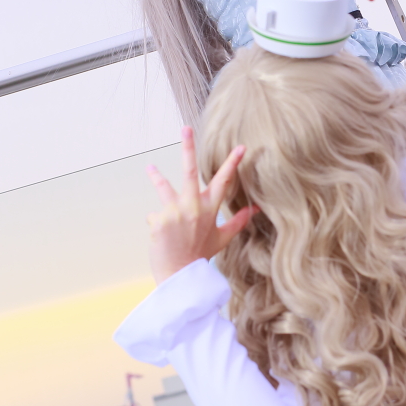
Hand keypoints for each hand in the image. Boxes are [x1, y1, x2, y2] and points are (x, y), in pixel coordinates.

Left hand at [145, 127, 257, 283]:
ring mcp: (175, 212)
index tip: (241, 147)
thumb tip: (255, 210)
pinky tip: (162, 237)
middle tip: (185, 128)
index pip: (224, 181)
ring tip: (150, 167)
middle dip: (188, 147)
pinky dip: (158, 223)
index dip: (233, 163)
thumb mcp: (222, 238)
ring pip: (164, 187)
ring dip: (156, 176)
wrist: (180, 277)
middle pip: (190, 170)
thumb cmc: (201, 256)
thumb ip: (238, 221)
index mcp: (210, 209)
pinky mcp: (159, 220)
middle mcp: (193, 207)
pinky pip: (155, 215)